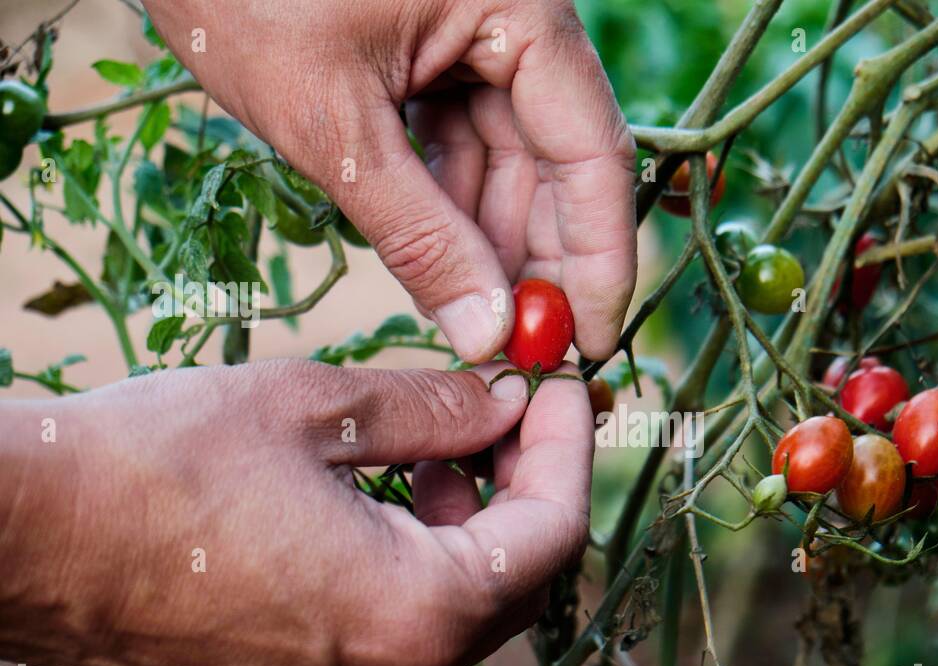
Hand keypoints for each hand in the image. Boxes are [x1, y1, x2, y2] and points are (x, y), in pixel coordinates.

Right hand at [0, 362, 592, 665]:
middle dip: (516, 494)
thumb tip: (509, 402)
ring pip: (441, 619)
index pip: (551, 536)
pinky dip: (394, 576)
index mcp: (415, 613)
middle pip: (506, 587)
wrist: (13, 540)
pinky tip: (357, 514)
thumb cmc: (155, 465)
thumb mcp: (315, 408)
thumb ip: (437, 409)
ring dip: (452, 535)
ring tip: (419, 459)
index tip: (557, 390)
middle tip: (498, 419)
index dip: (567, 450)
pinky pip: (372, 645)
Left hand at [141, 0, 637, 362]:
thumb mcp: (333, 127)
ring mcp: (477, 31)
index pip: (592, 150)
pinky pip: (465, 140)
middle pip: (560, 160)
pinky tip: (445, 269)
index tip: (589, 343)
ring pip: (513, 159)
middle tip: (532, 353)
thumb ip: (419, 235)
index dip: (599, 258)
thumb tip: (488, 336)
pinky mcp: (436, 48)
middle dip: (542, 260)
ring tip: (480, 324)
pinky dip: (453, 205)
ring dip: (493, 243)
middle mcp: (516, 16)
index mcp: (519, 5)